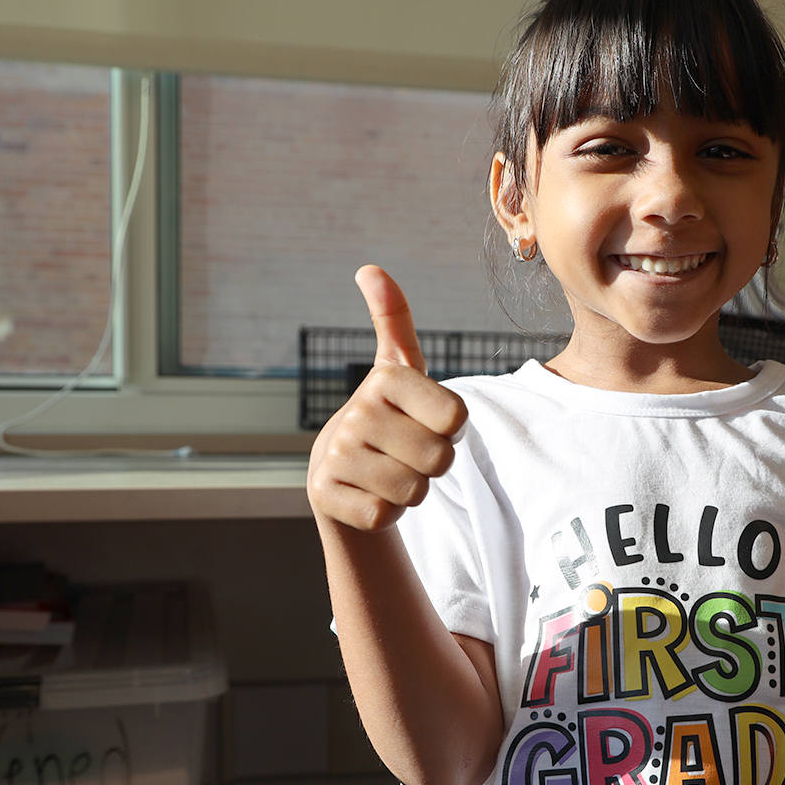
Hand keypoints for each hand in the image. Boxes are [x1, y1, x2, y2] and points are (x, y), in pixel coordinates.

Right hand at [307, 266, 468, 531]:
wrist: (339, 472)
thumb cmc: (389, 418)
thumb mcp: (400, 370)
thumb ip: (394, 320)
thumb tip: (369, 269)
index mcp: (388, 379)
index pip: (458, 419)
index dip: (453, 430)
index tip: (428, 422)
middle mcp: (358, 412)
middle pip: (441, 459)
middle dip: (434, 465)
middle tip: (408, 453)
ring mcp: (338, 454)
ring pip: (415, 491)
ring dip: (412, 491)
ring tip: (389, 472)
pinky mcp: (326, 494)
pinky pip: (385, 515)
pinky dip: (385, 513)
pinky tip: (369, 494)